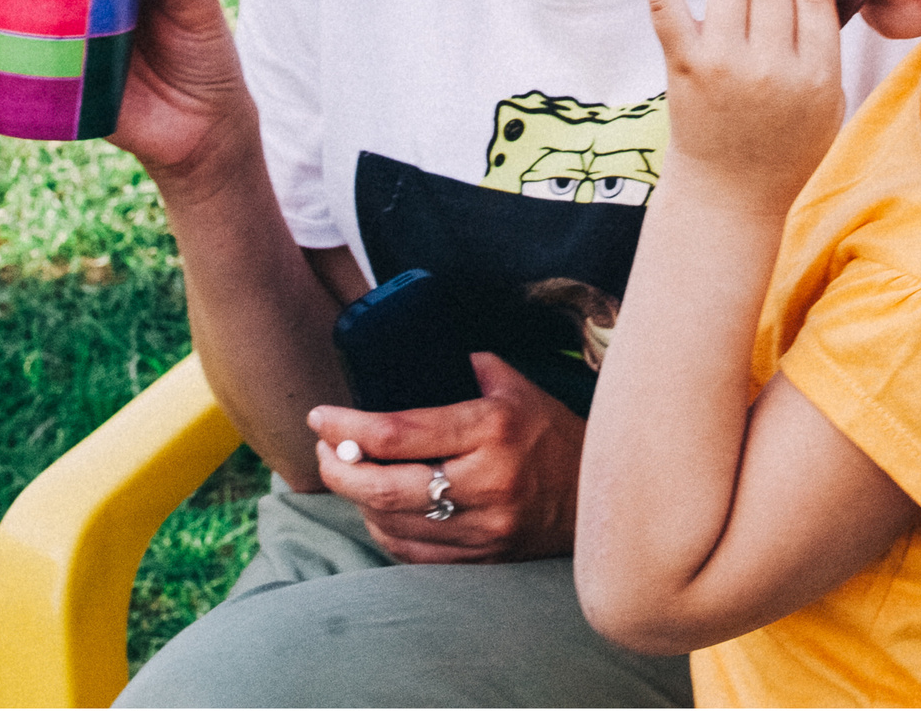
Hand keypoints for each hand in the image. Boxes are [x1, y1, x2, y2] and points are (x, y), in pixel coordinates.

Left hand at [306, 354, 583, 563]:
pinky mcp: (484, 560)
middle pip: (384, 488)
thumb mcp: (513, 386)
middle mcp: (487, 483)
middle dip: (337, 470)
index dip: (346, 427)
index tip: (320, 417)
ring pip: (392, 524)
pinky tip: (377, 508)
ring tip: (347, 476)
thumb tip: (402, 359)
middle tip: (322, 451)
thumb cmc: (549, 431)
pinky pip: (413, 553)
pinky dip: (384, 530)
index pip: (397, 433)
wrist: (600, 496)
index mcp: (490, 429)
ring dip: (356, 501)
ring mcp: (486, 529)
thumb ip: (461, 369)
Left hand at [644, 0, 843, 216]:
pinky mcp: (681, 64)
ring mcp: (721, 63)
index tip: (800, 2)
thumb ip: (827, 42)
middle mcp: (769, 66)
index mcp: (816, 74)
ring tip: (740, 6)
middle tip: (768, 13)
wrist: (729, 194)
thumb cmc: (786, 144)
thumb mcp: (830, 101)